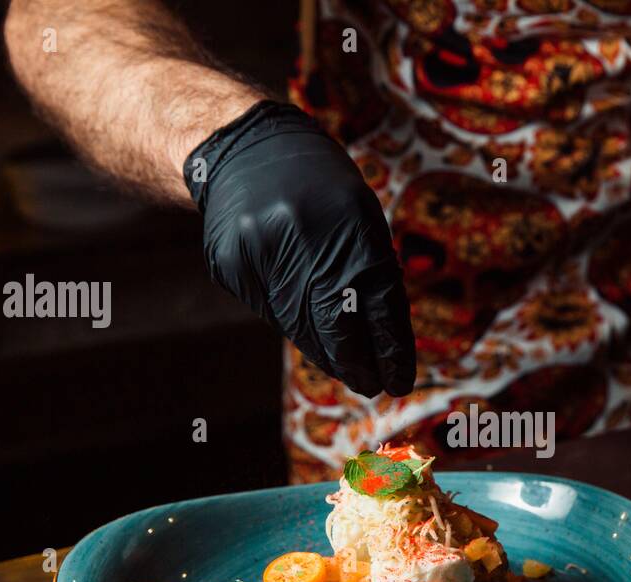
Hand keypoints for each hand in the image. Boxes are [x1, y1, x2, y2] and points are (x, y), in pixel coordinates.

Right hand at [184, 101, 414, 396]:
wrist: (241, 146)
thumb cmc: (318, 185)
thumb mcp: (358, 213)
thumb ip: (371, 270)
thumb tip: (382, 343)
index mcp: (349, 219)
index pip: (376, 303)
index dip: (390, 349)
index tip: (400, 380)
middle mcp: (303, 236)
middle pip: (336, 324)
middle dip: (358, 363)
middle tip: (373, 387)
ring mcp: (260, 252)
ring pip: (300, 327)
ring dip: (328, 355)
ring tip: (349, 371)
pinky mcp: (231, 265)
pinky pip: (270, 312)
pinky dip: (293, 326)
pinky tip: (308, 333)